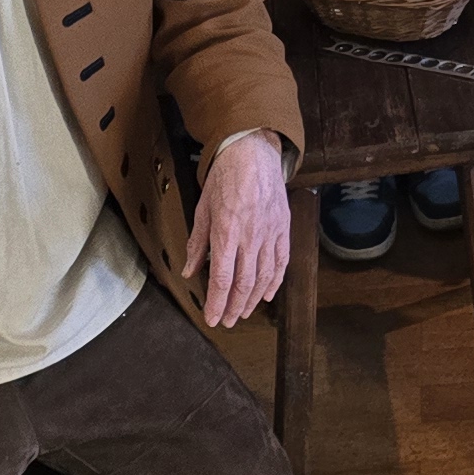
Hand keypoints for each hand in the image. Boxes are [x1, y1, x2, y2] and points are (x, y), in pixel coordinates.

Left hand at [182, 130, 291, 326]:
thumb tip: (189, 271)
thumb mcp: (203, 208)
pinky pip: (281, 261)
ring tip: (243, 313)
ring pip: (264, 276)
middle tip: (226, 322)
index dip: (217, 302)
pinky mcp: (283, 228)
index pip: (222, 278)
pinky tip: (267, 294)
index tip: (211, 318)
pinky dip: (275, 281)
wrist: (253, 153)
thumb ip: (198, 243)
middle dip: (234, 307)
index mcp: (227, 232)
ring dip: (253, 299)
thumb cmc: (224, 178)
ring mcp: (270, 233)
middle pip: (244, 283)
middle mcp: (250, 236)